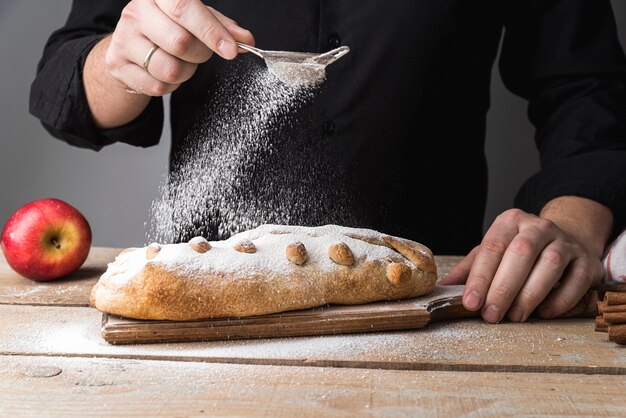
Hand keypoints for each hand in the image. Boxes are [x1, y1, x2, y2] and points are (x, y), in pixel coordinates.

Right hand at [106, 0, 253, 95]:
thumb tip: (246, 40)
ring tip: (180, 62)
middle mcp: (136, 12)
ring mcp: (123, 39)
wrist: (128, 48)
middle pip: (180, 42)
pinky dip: (170, 85)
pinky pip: (157, 86)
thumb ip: (222, 28)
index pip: (184, 8)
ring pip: (170, 68)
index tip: (231, 51)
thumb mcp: (196, 21)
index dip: (211, 31)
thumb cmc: (167, 29)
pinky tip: (164, 73)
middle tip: (199, 53)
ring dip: (185, 72)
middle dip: (200, 55)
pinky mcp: (117, 65)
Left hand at [439, 207, 605, 322]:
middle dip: (503, 287)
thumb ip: (470, 269)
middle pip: (521, 253)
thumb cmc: (519, 251)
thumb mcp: (492, 252)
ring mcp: (565, 242)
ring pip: (550, 263)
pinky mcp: (587, 260)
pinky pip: (577, 279)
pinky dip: (561, 299)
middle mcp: (538, 227)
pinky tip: (544, 313)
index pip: (491, 248)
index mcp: (509, 222)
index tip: (470, 303)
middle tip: (491, 315)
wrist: (565, 239)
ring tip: (515, 317)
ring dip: (530, 294)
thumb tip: (442, 287)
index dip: (480, 277)